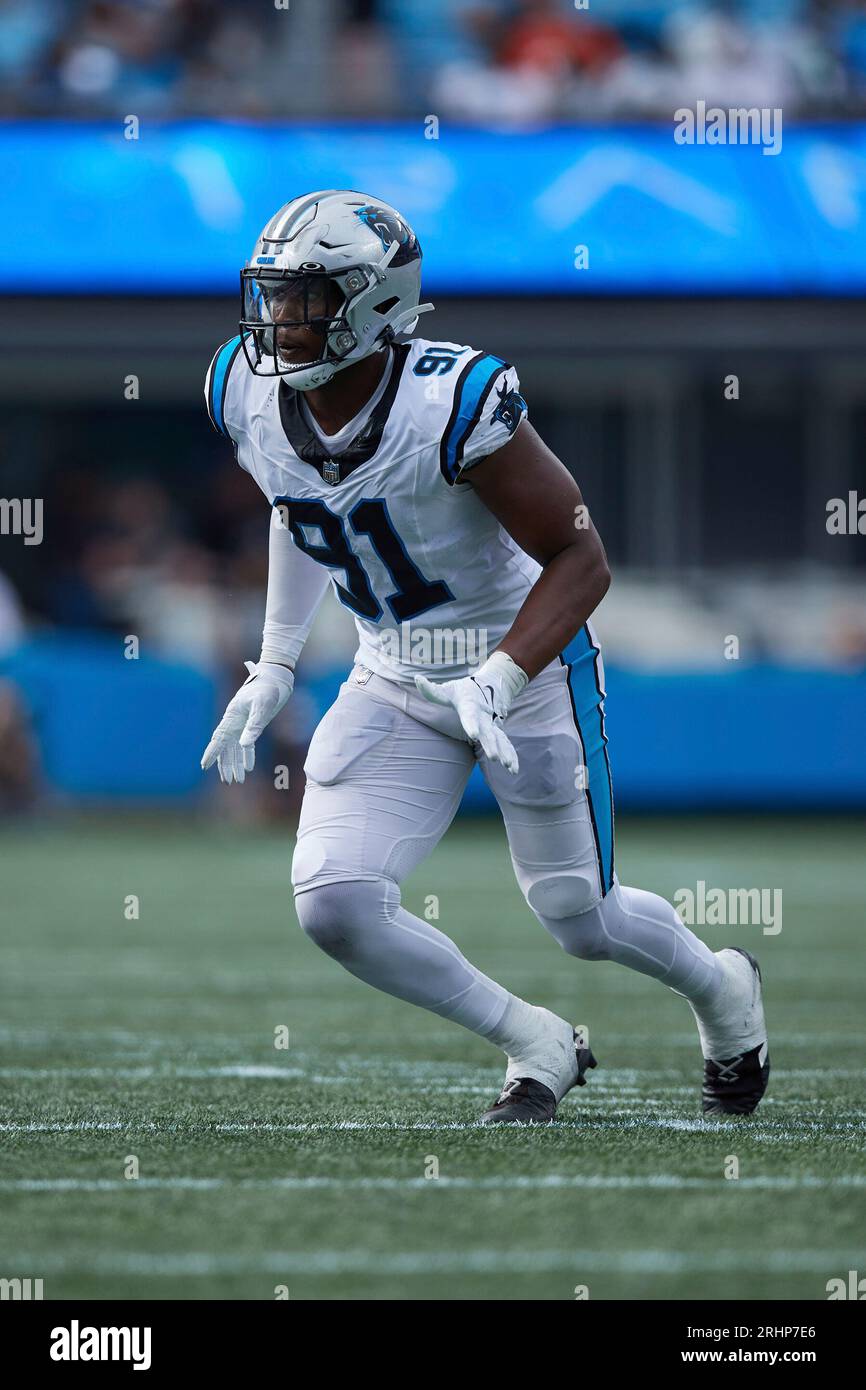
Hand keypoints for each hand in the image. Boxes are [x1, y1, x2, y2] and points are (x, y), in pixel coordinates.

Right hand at [201, 660, 293, 783]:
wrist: (275, 677)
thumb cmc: (267, 688)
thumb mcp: (262, 706)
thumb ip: (254, 725)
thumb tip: (244, 745)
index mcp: (232, 717)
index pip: (218, 739)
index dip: (211, 752)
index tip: (204, 766)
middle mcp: (234, 722)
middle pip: (226, 748)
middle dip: (225, 765)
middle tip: (228, 781)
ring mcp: (242, 724)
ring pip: (235, 748)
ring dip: (236, 763)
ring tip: (238, 780)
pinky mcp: (252, 724)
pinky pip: (247, 744)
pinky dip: (247, 755)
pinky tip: (249, 767)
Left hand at [414, 651, 526, 774]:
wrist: (488, 686)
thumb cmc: (461, 691)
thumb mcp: (447, 689)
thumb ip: (431, 689)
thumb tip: (417, 679)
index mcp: (470, 705)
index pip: (470, 715)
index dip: (471, 724)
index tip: (474, 735)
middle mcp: (483, 716)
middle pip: (488, 732)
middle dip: (491, 744)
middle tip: (494, 757)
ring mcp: (492, 725)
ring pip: (500, 740)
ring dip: (504, 752)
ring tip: (507, 766)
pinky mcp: (497, 732)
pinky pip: (506, 744)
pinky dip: (511, 755)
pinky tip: (513, 770)